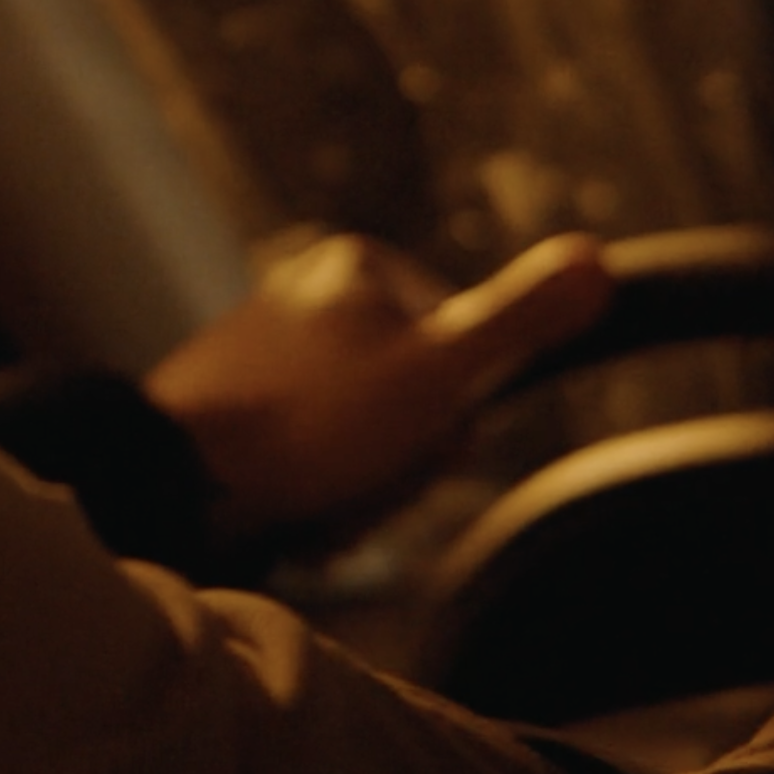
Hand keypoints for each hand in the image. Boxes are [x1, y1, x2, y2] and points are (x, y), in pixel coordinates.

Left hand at [142, 231, 612, 540]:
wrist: (173, 477)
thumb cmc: (309, 420)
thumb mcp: (435, 370)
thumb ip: (519, 320)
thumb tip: (599, 259)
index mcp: (359, 267)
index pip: (467, 353)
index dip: (457, 414)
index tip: (421, 431)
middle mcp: (313, 298)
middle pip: (416, 402)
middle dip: (402, 463)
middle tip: (363, 477)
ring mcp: (272, 356)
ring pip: (367, 443)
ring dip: (361, 492)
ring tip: (321, 501)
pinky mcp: (240, 411)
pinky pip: (314, 464)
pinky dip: (315, 498)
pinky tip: (292, 513)